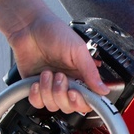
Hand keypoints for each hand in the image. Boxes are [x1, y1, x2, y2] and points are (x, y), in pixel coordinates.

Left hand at [0, 0, 109, 114]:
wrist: (29, 27)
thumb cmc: (54, 32)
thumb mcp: (78, 51)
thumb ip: (91, 73)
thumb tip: (104, 90)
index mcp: (81, 76)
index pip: (87, 99)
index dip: (81, 101)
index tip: (75, 93)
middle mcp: (67, 83)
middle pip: (69, 106)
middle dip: (62, 94)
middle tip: (60, 76)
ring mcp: (50, 86)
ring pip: (52, 105)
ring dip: (48, 90)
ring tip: (47, 73)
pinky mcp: (34, 86)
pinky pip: (36, 102)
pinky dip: (36, 95)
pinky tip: (36, 82)